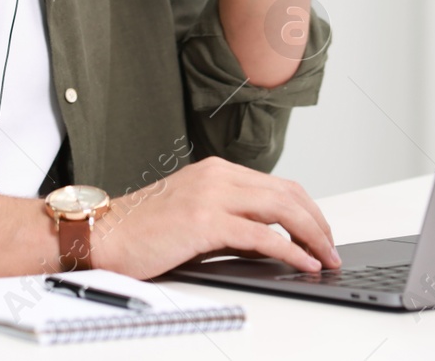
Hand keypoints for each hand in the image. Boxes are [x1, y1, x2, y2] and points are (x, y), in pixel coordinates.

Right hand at [89, 156, 341, 278]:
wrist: (102, 233)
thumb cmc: (140, 230)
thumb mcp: (193, 215)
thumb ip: (230, 221)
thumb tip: (268, 243)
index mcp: (216, 171)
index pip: (278, 185)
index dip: (307, 209)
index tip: (320, 232)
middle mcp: (218, 175)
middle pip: (288, 193)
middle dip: (318, 223)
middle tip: (332, 248)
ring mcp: (212, 195)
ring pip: (281, 209)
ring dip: (312, 235)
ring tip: (326, 257)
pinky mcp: (205, 220)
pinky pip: (261, 235)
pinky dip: (290, 250)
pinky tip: (303, 262)